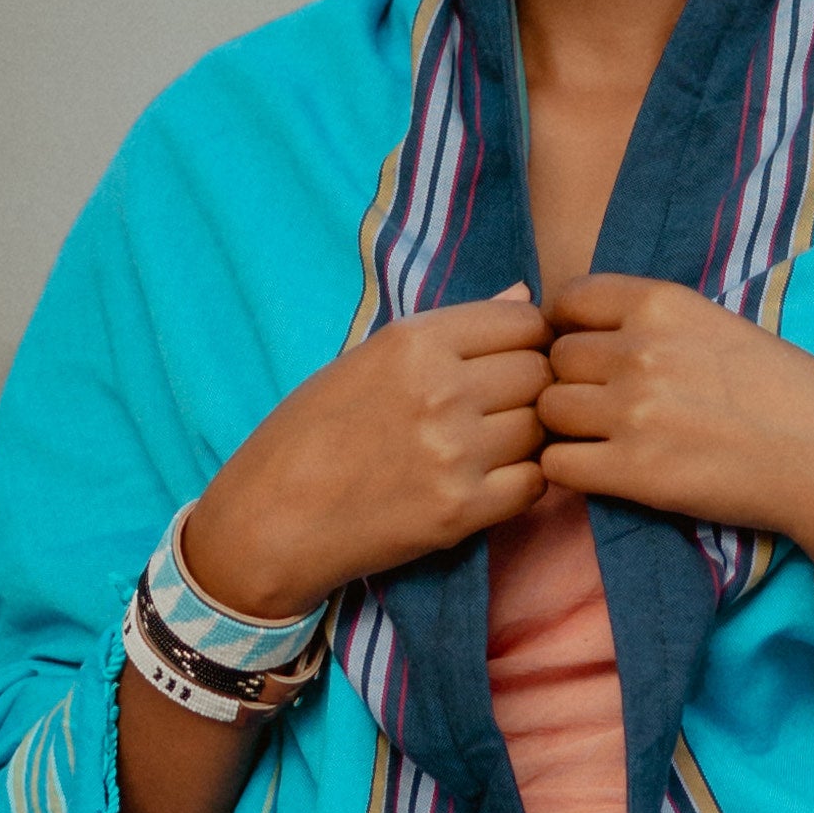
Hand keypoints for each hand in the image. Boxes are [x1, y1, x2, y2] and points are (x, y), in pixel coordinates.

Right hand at [182, 290, 552, 616]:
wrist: (271, 518)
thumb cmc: (312, 430)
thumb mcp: (367, 358)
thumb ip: (452, 329)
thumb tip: (525, 294)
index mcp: (414, 342)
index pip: (523, 321)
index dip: (528, 338)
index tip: (511, 357)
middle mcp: (441, 391)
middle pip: (541, 372)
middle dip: (534, 385)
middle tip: (506, 404)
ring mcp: (455, 453)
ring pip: (542, 426)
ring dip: (530, 433)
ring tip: (495, 442)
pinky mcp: (461, 511)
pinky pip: (535, 482)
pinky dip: (525, 479)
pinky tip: (494, 478)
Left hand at [535, 276, 813, 590]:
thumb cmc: (789, 394)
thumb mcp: (721, 327)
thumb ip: (657, 323)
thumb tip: (591, 330)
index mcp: (664, 304)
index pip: (568, 300)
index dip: (568, 329)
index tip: (588, 354)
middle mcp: (641, 350)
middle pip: (554, 359)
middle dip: (571, 382)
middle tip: (603, 406)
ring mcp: (632, 410)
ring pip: (548, 410)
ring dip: (567, 427)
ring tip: (605, 440)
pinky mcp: (633, 471)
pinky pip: (557, 463)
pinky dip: (570, 470)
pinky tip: (605, 471)